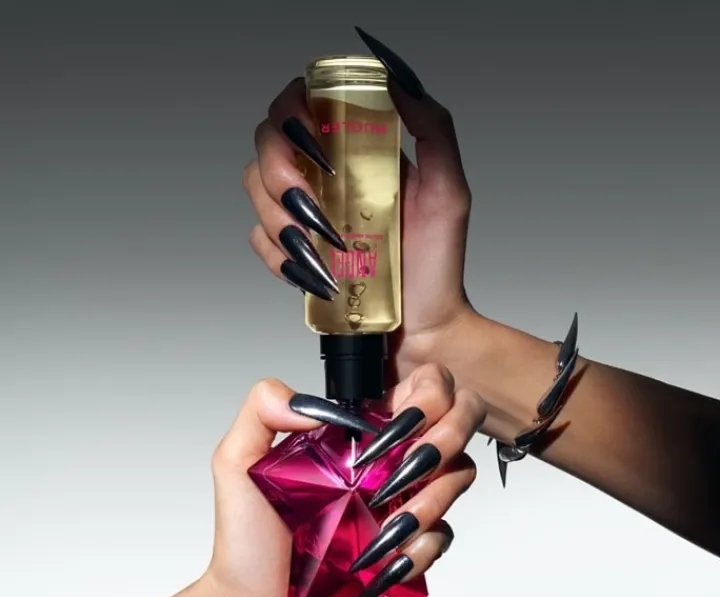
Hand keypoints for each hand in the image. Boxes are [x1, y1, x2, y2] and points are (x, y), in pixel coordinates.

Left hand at [203, 363, 484, 596]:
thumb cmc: (246, 543)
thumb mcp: (236, 463)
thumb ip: (262, 408)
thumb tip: (315, 402)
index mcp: (351, 437)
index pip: (413, 389)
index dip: (425, 394)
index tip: (401, 420)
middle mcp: (382, 464)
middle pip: (454, 425)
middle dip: (445, 439)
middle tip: (403, 468)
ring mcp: (400, 504)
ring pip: (458, 475)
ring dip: (431, 497)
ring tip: (387, 526)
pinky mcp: (409, 547)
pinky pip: (444, 534)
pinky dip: (422, 545)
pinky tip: (384, 559)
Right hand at [242, 27, 474, 382]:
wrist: (421, 330)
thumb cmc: (437, 267)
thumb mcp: (449, 192)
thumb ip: (433, 129)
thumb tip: (398, 80)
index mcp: (356, 152)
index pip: (305, 104)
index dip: (293, 110)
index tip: (313, 140)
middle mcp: (325, 177)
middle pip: (267, 143)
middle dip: (281, 171)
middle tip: (316, 206)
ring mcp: (305, 215)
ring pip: (255, 189)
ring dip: (282, 218)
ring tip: (326, 248)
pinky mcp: (292, 254)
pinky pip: (259, 239)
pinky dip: (280, 256)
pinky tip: (315, 271)